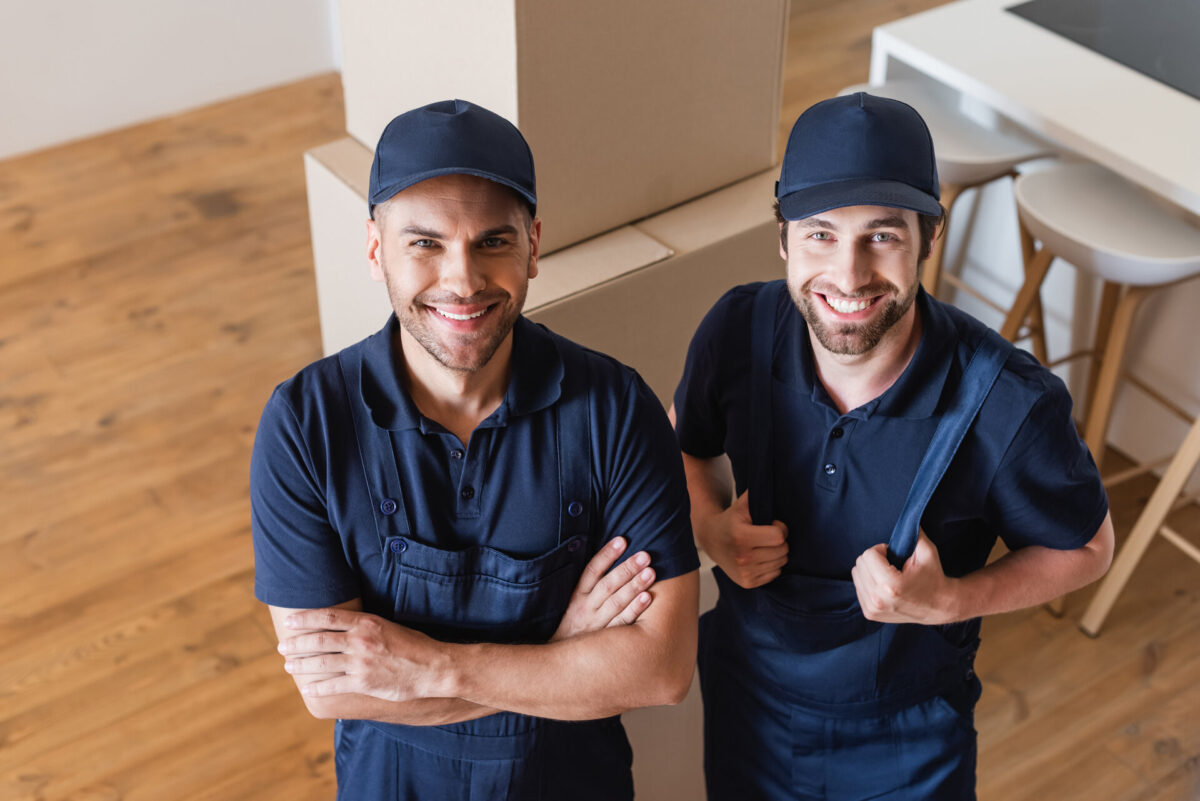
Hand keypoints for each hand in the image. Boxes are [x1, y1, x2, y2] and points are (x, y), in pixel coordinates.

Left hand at [279, 608, 447, 701]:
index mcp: (366, 622)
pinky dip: (318, 687)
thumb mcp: (389, 626)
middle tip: (283, 647)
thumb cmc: (414, 645)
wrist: (433, 668)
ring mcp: (361, 662)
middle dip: (297, 644)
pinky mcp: (364, 682)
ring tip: (289, 666)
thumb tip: (345, 627)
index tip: (289, 622)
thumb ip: (366, 627)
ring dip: (301, 665)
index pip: (328, 617)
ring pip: (321, 663)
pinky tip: (309, 688)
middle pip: (319, 640)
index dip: (305, 618)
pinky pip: (334, 685)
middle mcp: (360, 640)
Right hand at [552, 536, 654, 640]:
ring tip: (651, 572)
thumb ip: (590, 586)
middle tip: (645, 555)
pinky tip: (648, 598)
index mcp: (577, 597)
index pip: (592, 571)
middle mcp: (586, 609)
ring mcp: (597, 625)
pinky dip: (635, 610)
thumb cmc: (574, 628)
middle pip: (608, 585)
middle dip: (627, 568)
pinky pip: (623, 623)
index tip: (622, 540)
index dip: (606, 555)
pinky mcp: (607, 640)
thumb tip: (610, 558)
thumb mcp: (574, 606)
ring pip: (617, 602)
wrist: (561, 665)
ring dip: (634, 586)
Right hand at [696, 490, 787, 588]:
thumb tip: (778, 483)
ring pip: (781, 563)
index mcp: (741, 536)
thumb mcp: (742, 505)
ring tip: (763, 545)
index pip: (779, 536)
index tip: (773, 523)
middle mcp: (743, 557)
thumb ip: (759, 495)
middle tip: (768, 535)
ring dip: (776, 553)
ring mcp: (745, 573)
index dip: (780, 528)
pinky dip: (771, 565)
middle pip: (783, 551)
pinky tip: (760, 557)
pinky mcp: (747, 583)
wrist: (710, 539)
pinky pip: (775, 574)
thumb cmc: (731, 519)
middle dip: (780, 541)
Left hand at [851, 530, 959, 624]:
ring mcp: (872, 609)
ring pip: (856, 575)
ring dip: (870, 570)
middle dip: (874, 559)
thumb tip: (906, 517)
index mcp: (890, 585)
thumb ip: (914, 533)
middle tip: (892, 565)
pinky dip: (868, 582)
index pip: (868, 555)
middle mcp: (878, 599)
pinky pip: (858, 587)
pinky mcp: (870, 614)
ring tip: (888, 575)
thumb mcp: (927, 552)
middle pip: (860, 564)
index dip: (881, 550)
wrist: (939, 607)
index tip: (893, 556)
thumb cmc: (933, 577)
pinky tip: (884, 585)